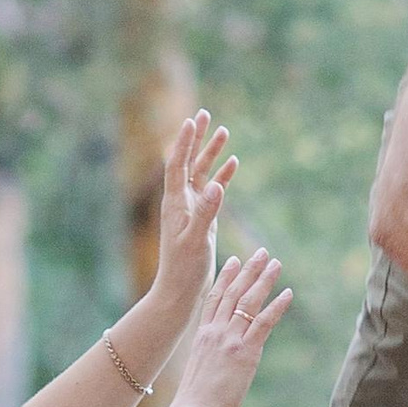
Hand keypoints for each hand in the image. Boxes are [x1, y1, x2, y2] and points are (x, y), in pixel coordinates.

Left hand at [148, 110, 235, 314]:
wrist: (181, 291)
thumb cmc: (184, 269)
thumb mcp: (197, 240)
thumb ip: (207, 212)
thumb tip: (215, 184)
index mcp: (175, 203)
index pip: (177, 164)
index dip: (184, 142)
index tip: (192, 120)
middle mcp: (181, 202)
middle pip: (188, 162)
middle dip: (197, 139)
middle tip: (205, 114)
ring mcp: (192, 210)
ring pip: (201, 173)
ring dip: (211, 154)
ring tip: (223, 132)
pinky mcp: (203, 220)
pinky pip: (213, 191)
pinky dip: (222, 176)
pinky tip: (233, 164)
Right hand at [172, 252, 290, 406]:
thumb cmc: (194, 401)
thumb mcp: (199, 371)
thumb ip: (210, 358)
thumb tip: (219, 362)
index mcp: (202, 335)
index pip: (214, 298)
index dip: (225, 277)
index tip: (234, 260)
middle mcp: (215, 332)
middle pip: (233, 293)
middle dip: (248, 270)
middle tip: (261, 253)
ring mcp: (229, 340)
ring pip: (248, 302)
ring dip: (264, 280)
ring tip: (276, 264)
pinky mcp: (244, 352)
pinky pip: (263, 323)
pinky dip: (276, 307)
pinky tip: (287, 294)